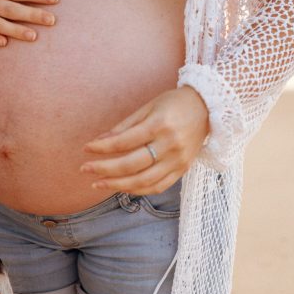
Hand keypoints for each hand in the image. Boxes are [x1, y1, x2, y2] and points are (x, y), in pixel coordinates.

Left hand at [81, 86, 209, 194]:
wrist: (209, 108)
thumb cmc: (174, 104)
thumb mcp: (148, 107)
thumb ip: (124, 126)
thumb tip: (99, 141)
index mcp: (159, 125)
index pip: (124, 142)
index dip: (102, 148)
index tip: (86, 149)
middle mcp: (170, 145)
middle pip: (131, 165)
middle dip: (104, 169)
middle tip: (84, 169)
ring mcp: (178, 160)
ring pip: (143, 181)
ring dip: (117, 185)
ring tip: (98, 184)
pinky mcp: (182, 170)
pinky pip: (157, 186)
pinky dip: (138, 190)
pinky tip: (122, 187)